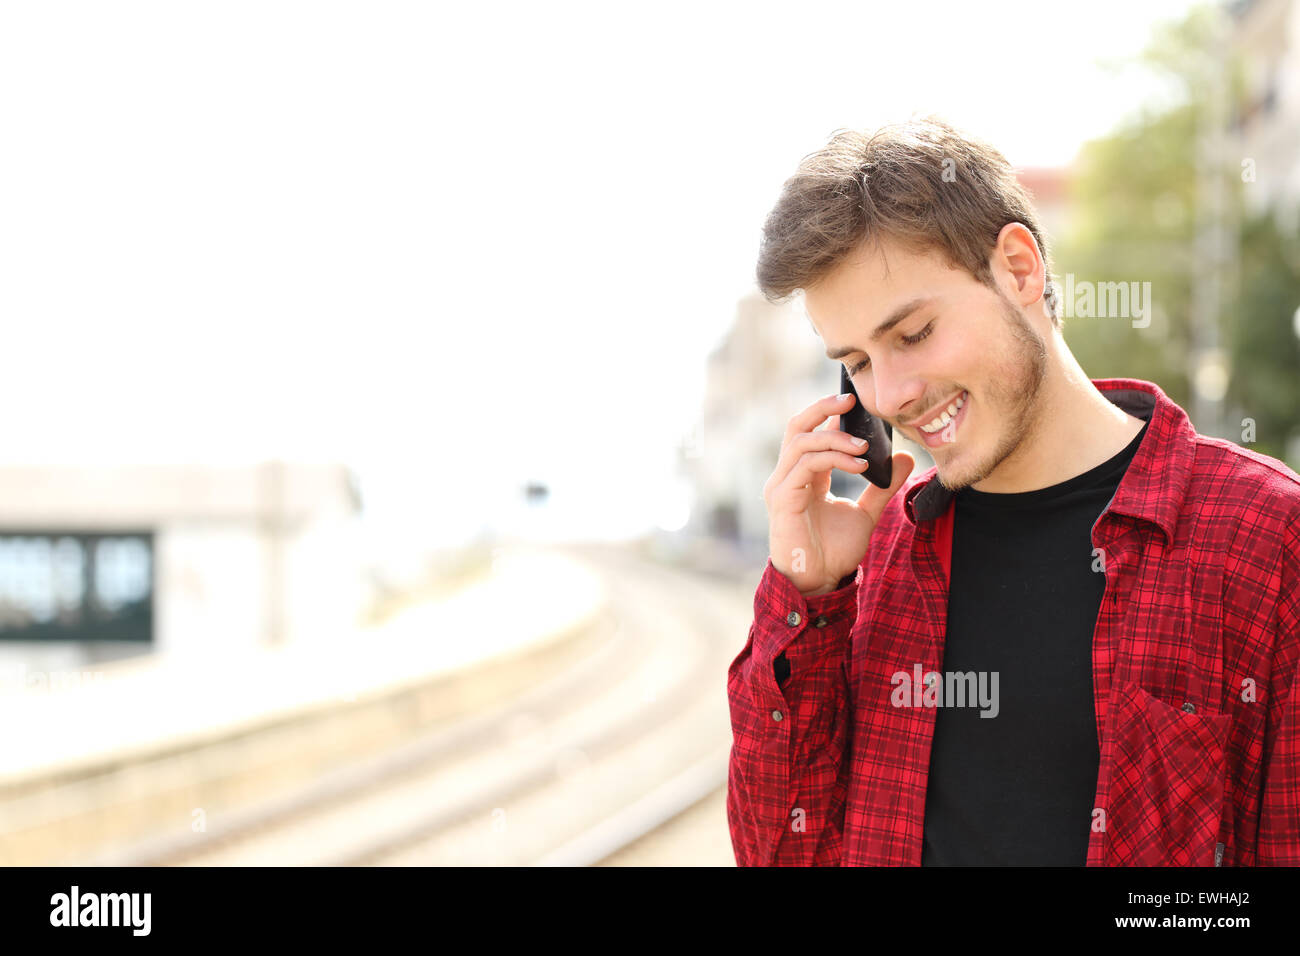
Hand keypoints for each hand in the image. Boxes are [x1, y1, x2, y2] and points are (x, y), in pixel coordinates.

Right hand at [762, 391, 914, 596]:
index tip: (855, 402)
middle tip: (851, 399)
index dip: (829, 413)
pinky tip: (859, 466)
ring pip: (802, 442)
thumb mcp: (866, 513)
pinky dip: (834, 459)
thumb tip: (905, 458)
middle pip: (796, 426)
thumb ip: (882, 487)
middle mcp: (788, 476)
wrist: (820, 582)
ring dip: (836, 438)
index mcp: (803, 475)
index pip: (809, 432)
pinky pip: (805, 465)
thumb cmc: (834, 551)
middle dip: (822, 408)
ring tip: (865, 448)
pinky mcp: (782, 498)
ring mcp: (782, 486)